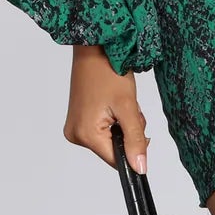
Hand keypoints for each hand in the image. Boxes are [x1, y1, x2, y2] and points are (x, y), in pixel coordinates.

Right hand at [63, 43, 151, 174]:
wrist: (94, 47)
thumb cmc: (108, 69)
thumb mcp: (128, 107)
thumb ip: (135, 140)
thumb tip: (140, 168)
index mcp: (85, 134)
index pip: (116, 160)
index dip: (133, 149)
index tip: (140, 131)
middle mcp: (75, 134)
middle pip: (112, 150)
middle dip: (127, 134)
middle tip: (128, 109)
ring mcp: (75, 126)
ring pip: (109, 140)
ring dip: (121, 126)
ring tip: (119, 103)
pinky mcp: (78, 119)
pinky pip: (101, 130)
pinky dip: (112, 120)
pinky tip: (112, 103)